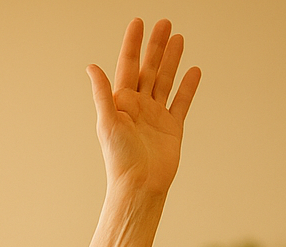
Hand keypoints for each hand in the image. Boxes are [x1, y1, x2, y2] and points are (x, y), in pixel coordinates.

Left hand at [86, 19, 199, 198]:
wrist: (140, 184)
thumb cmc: (119, 158)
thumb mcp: (107, 122)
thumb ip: (102, 93)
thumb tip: (91, 67)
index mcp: (121, 103)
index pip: (128, 66)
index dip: (133, 44)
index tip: (138, 23)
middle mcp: (138, 107)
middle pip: (149, 69)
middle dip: (156, 46)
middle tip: (165, 23)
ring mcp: (156, 116)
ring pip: (165, 81)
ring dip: (172, 60)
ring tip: (179, 38)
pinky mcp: (172, 127)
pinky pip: (181, 102)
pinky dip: (188, 87)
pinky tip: (193, 71)